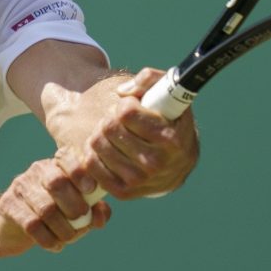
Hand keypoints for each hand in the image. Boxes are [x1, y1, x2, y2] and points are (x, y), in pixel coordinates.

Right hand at [0, 158, 110, 255]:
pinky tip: (54, 245)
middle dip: (74, 206)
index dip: (80, 172)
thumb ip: (94, 210)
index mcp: (56, 165)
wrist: (12, 226)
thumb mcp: (76, 209)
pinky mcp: (9, 206)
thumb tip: (101, 215)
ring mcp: (21, 187)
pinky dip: (48, 239)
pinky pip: (32, 225)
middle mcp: (37, 171)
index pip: (66, 157)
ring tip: (68, 238)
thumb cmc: (54, 214)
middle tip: (82, 221)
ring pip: (46, 208)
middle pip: (57, 183)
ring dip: (63, 229)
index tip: (91, 189)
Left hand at [61, 67, 200, 200]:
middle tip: (119, 120)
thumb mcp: (169, 94)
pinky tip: (105, 148)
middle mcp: (156, 162)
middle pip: (109, 128)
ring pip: (98, 145)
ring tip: (113, 133)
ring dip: (101, 134)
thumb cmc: (171, 123)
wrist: (178, 165)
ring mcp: (139, 179)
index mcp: (170, 139)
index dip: (124, 105)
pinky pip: (92, 166)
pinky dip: (93, 153)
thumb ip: (151, 79)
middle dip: (111, 118)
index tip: (131, 107)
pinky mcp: (124, 191)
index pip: (126, 113)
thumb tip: (122, 92)